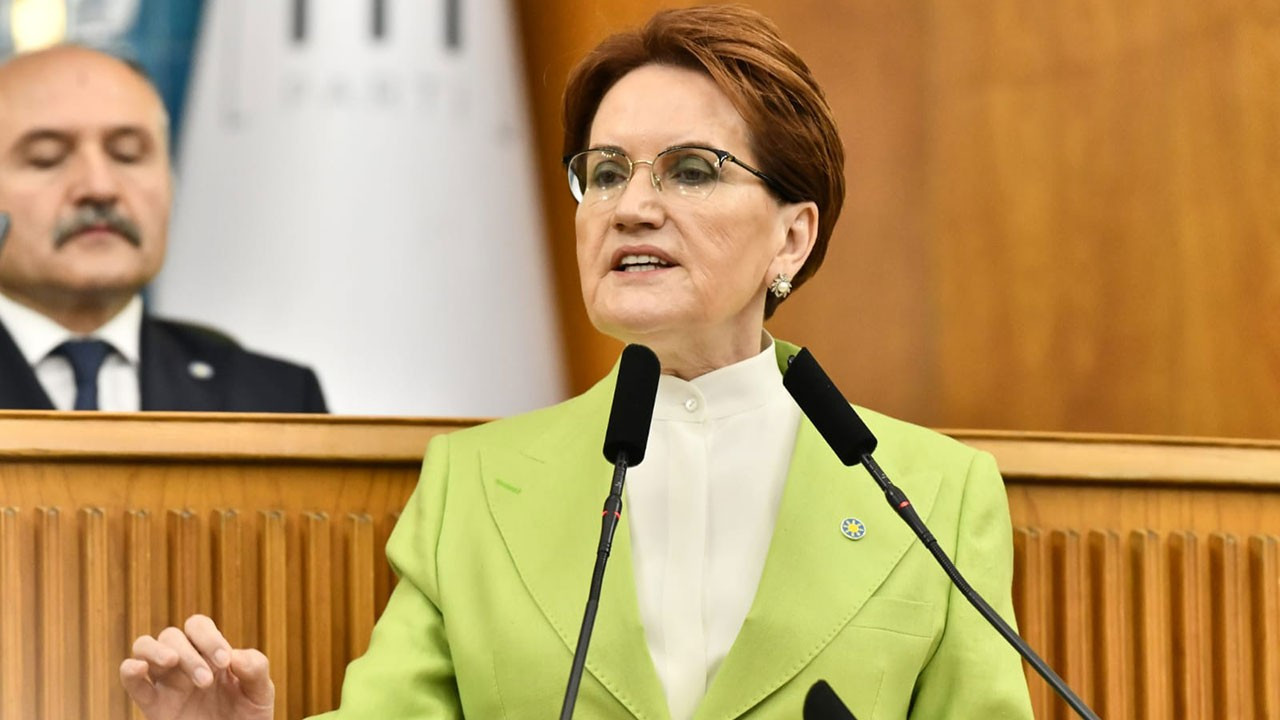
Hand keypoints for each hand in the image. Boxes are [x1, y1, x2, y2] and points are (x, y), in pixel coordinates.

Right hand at [120, 615, 274, 719]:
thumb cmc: (247, 717)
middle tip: (206, 683)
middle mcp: (185, 663)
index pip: (198, 627)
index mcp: (210, 654)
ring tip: (172, 661)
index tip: (224, 663)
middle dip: (190, 654)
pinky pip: (132, 682)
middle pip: (172, 636)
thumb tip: (236, 654)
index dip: (209, 637)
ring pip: (144, 646)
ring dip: (156, 650)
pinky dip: (129, 670)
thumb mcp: (260, 692)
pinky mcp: (153, 705)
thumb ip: (255, 668)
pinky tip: (139, 668)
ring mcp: (167, 683)